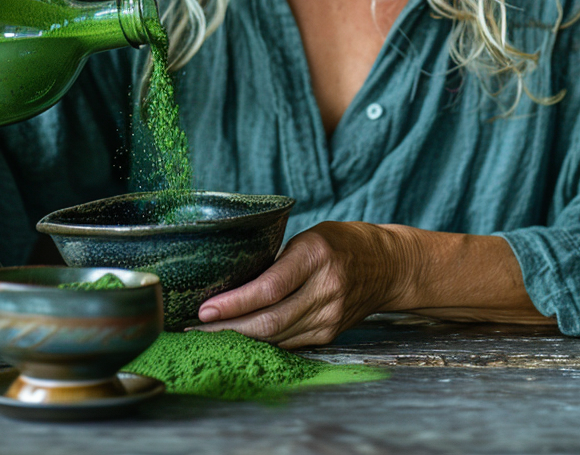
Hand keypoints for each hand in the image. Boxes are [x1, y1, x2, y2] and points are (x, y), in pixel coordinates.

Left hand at [195, 221, 413, 347]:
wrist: (386, 266)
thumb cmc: (340, 243)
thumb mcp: (307, 237)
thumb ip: (276, 261)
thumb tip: (229, 283)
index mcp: (315, 256)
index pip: (269, 288)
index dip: (234, 303)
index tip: (204, 309)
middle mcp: (324, 290)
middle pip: (268, 320)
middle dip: (227, 328)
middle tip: (193, 328)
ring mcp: (329, 317)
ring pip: (275, 337)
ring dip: (239, 339)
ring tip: (206, 335)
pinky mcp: (329, 335)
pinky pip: (287, 342)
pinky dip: (260, 342)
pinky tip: (238, 338)